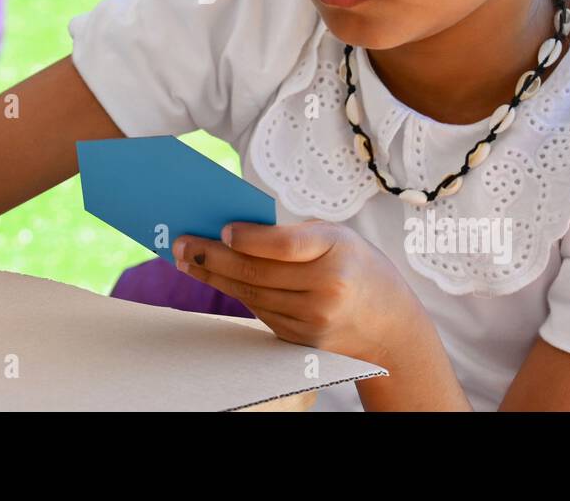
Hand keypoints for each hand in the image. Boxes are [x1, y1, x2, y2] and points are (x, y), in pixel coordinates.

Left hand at [171, 219, 420, 365]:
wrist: (388, 323)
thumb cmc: (355, 264)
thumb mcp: (336, 236)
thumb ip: (292, 234)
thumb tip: (233, 232)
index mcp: (337, 251)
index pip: (285, 246)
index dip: (250, 238)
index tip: (222, 230)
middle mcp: (327, 289)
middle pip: (257, 273)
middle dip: (212, 257)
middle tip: (182, 244)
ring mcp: (313, 320)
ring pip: (251, 295)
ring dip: (213, 277)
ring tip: (186, 259)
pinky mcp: (301, 340)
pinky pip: (259, 312)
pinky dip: (234, 293)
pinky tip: (213, 278)